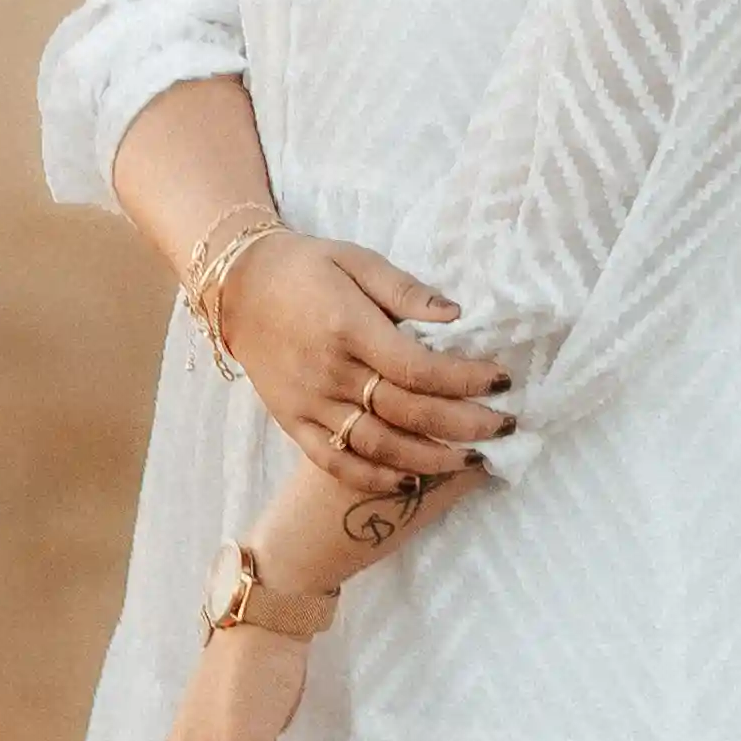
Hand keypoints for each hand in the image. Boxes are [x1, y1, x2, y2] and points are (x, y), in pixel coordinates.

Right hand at [212, 229, 509, 497]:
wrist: (236, 287)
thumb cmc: (305, 268)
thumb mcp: (356, 259)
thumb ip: (404, 290)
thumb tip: (456, 314)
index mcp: (348, 328)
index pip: (418, 367)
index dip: (464, 379)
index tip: (502, 380)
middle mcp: (330, 372)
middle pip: (407, 411)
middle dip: (463, 423)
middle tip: (504, 426)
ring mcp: (310, 403)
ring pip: (377, 444)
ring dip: (429, 457)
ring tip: (471, 458)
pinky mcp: (293, 422)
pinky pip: (335, 461)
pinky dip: (374, 477)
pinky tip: (411, 481)